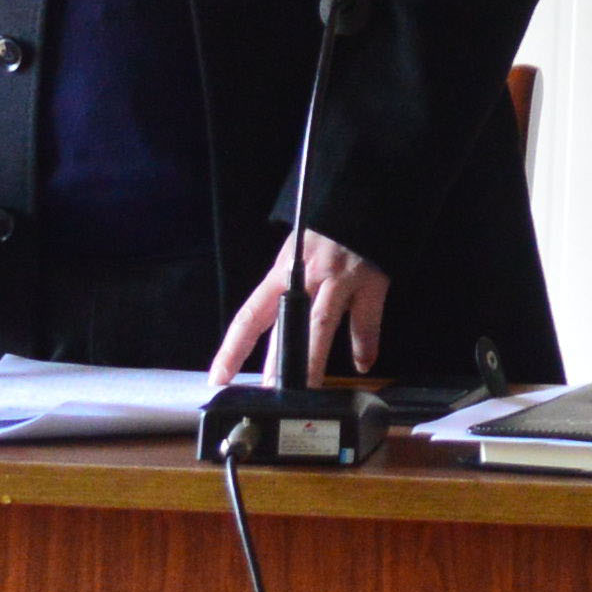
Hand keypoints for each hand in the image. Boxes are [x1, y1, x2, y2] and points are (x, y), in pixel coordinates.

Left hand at [214, 230, 393, 382]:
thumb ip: (290, 286)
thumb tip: (278, 328)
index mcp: (283, 271)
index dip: (233, 349)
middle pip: (286, 327)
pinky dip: (365, 345)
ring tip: (307, 395)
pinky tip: (362, 365)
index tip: (218, 378)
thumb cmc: (327, 228)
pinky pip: (366, 320)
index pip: (251, 316)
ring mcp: (341, 279)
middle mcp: (309, 276)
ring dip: (313, 366)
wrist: (364, 195)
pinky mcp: (372, 280)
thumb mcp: (298, 252)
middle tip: (266, 396)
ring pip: (321, 329)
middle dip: (275, 365)